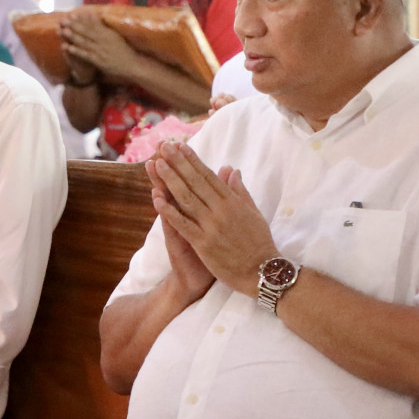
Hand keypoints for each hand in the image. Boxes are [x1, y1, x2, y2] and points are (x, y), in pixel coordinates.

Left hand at [60, 10, 137, 84]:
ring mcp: (101, 50)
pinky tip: (67, 47)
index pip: (93, 24)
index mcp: (108, 33)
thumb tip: (98, 17)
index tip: (72, 14)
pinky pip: (85, 54)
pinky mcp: (99, 60)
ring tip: (62, 31)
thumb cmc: (123, 50)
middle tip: (63, 20)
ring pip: (84, 41)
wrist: (132, 64)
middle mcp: (104, 40)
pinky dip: (76, 51)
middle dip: (74, 25)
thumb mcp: (115, 36)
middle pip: (86, 31)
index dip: (81, 19)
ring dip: (72, 36)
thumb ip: (105, 28)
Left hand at [147, 141, 277, 294]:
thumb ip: (240, 191)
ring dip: (170, 181)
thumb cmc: (259, 243)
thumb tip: (232, 170)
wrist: (261, 271)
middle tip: (164, 147)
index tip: (181, 147)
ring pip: (187, 199)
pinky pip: (183, 224)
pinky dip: (169, 212)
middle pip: (195, 182)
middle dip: (178, 163)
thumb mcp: (253, 212)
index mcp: (233, 201)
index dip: (193, 161)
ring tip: (157, 165)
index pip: (209, 176)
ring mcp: (211, 226)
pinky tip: (157, 200)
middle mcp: (221, 210)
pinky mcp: (204, 243)